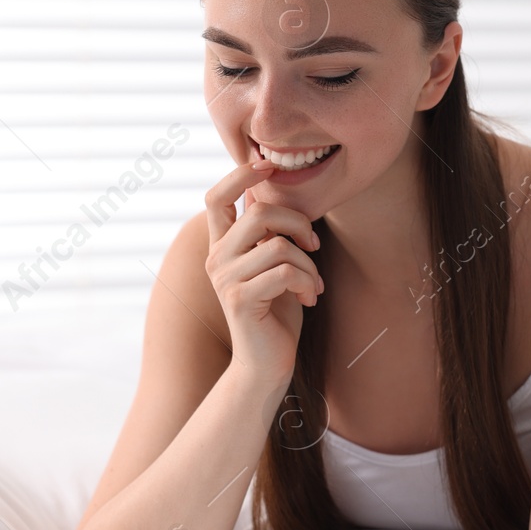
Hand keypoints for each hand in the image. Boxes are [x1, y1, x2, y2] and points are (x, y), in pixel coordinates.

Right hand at [203, 161, 323, 390]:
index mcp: (222, 245)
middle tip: (314, 246)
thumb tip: (266, 186)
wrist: (267, 363)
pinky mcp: (240, 300)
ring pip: (279, 245)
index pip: (216, 196)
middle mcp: (216, 258)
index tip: (269, 167)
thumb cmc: (277, 310)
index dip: (241, 174)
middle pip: (259, 213)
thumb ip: (267, 230)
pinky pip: (285, 271)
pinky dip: (307, 281)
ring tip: (314, 283)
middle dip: (298, 223)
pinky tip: (310, 298)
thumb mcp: (273, 263)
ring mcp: (225, 279)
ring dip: (309, 263)